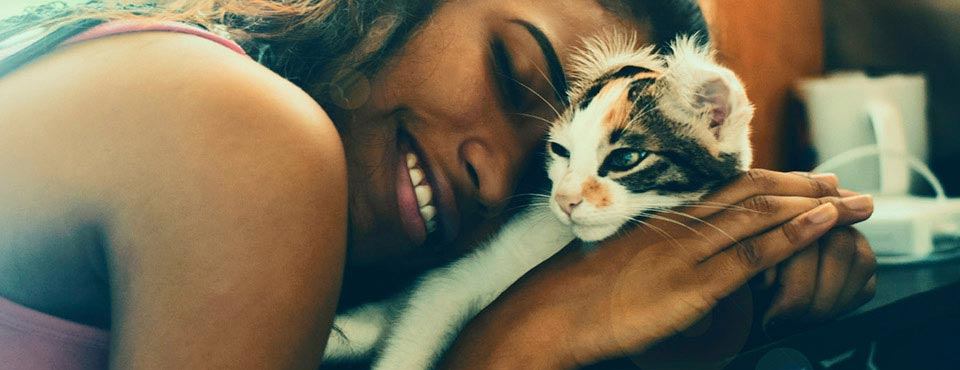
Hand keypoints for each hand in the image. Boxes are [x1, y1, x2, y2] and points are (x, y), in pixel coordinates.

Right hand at [439, 170, 873, 368]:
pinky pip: (753, 255)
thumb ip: (659, 253)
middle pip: (753, 192)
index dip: (773, 181)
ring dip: (814, 204)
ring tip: (852, 201)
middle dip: (803, 185)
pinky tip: (821, 225)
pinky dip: (792, 235)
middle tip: (840, 181)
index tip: (803, 180)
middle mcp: (682, 226)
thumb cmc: (581, 291)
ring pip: (762, 216)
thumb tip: (681, 257)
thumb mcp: (625, 260)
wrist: (556, 310)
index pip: (729, 190)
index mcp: (667, 219)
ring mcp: (690, 252)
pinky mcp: (694, 283)